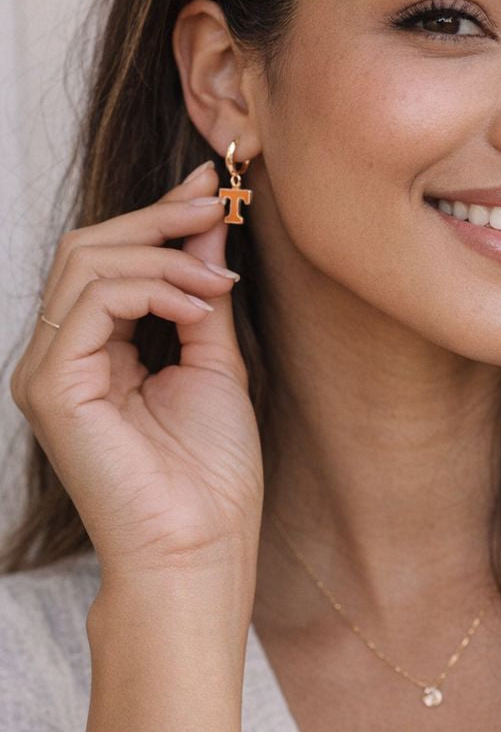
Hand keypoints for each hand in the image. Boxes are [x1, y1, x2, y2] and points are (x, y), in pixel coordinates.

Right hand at [10, 163, 263, 584]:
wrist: (202, 547)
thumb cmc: (211, 468)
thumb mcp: (215, 355)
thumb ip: (203, 287)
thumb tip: (209, 220)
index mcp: (96, 348)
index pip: (111, 257)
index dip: (159, 214)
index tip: (210, 186)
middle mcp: (63, 353)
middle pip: (91, 246)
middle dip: (159, 217)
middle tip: (217, 204)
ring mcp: (48, 369)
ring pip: (87, 261)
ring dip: (164, 253)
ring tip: (219, 279)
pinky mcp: (50, 385)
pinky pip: (93, 301)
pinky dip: (151, 288)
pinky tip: (200, 307)